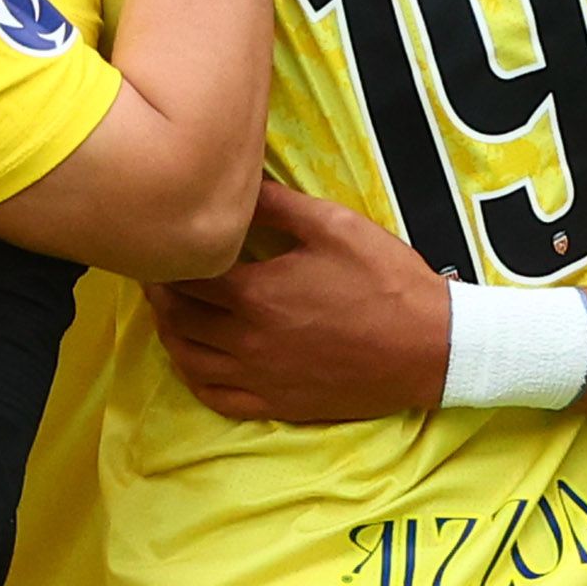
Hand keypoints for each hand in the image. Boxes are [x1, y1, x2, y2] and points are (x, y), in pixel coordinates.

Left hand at [154, 182, 452, 423]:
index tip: (161, 242)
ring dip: (169, 333)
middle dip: (160, 292)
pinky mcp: (276, 403)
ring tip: (169, 311)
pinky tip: (194, 360)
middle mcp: (248, 340)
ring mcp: (260, 377)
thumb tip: (239, 181)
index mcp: (257, 293)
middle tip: (156, 272)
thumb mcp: (335, 226)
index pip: (188, 274)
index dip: (168, 256)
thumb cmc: (387, 282)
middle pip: (179, 317)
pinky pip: (216, 397)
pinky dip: (195, 377)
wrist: (429, 347)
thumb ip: (279, 205)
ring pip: (189, 359)